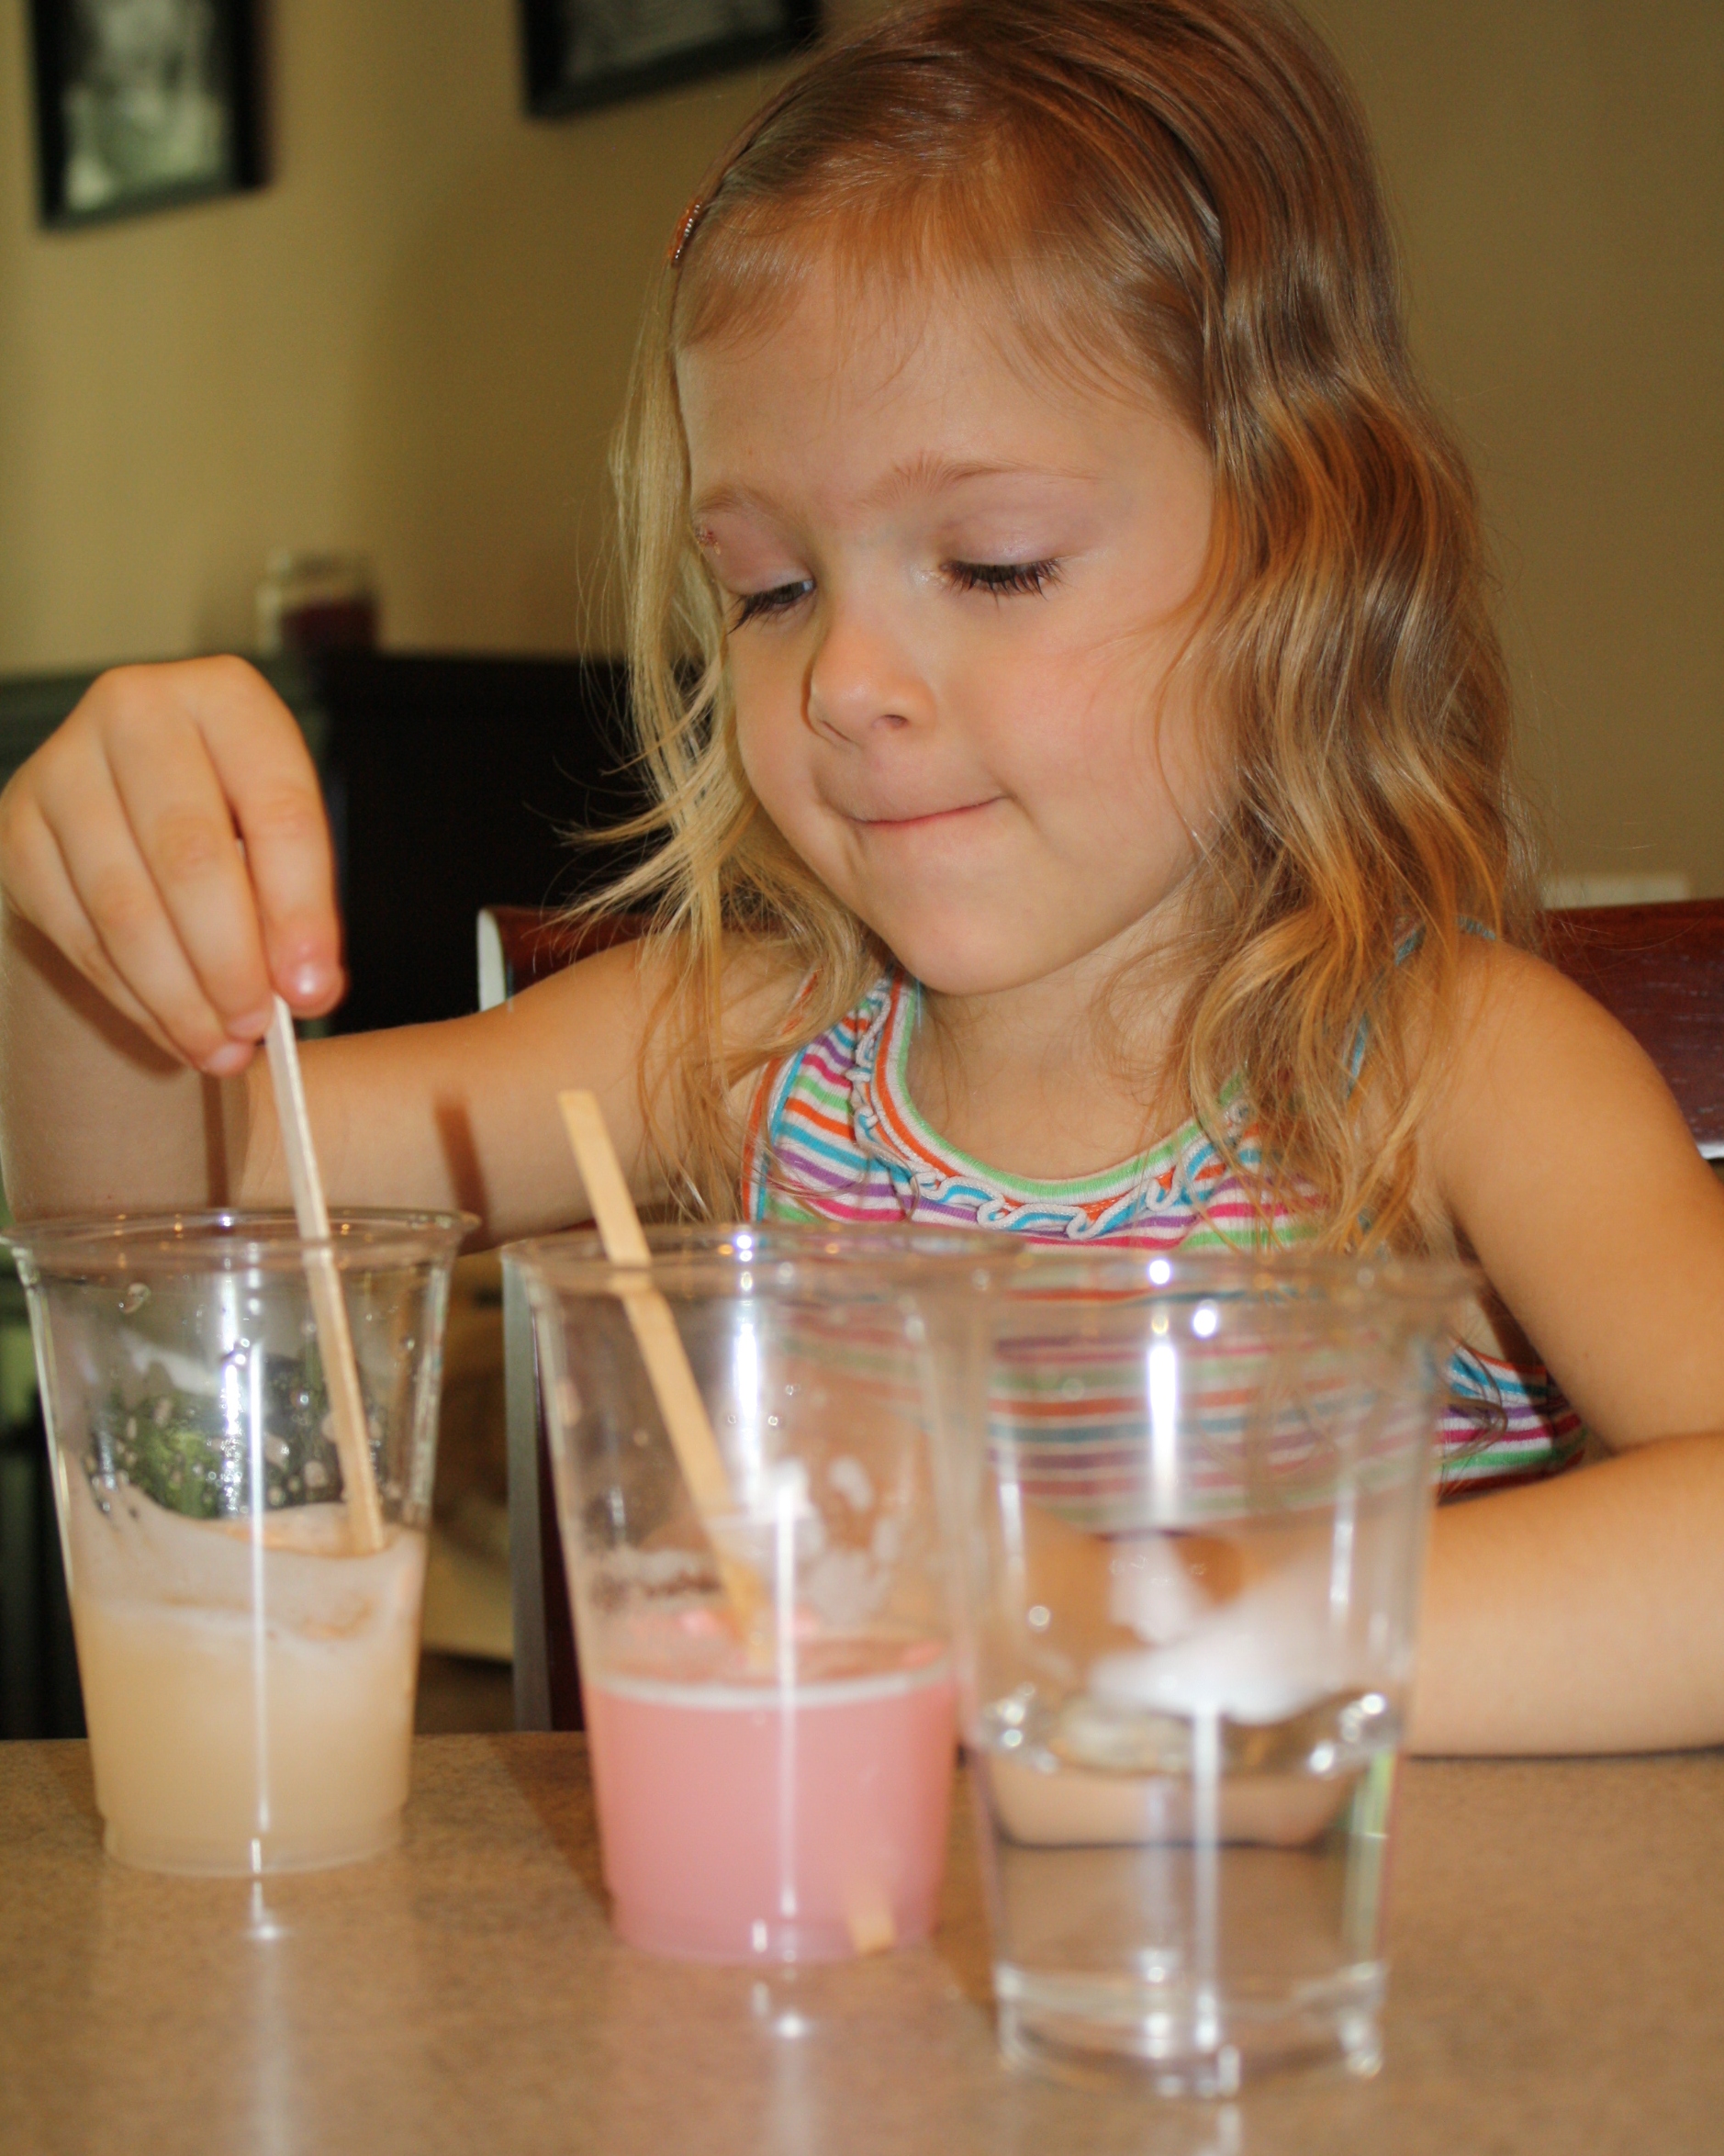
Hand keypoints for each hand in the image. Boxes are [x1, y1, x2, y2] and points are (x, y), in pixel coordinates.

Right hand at [0, 657, 342, 1074]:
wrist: (129, 805)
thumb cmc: (228, 818)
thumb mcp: (279, 839)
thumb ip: (298, 906)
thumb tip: (305, 990)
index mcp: (226, 697)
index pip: (277, 809)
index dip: (300, 910)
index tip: (314, 989)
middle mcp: (135, 710)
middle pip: (189, 856)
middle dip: (230, 960)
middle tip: (259, 1028)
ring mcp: (62, 767)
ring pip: (125, 906)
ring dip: (179, 995)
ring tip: (223, 1048)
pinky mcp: (17, 829)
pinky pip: (79, 933)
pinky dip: (133, 998)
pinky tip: (174, 1030)